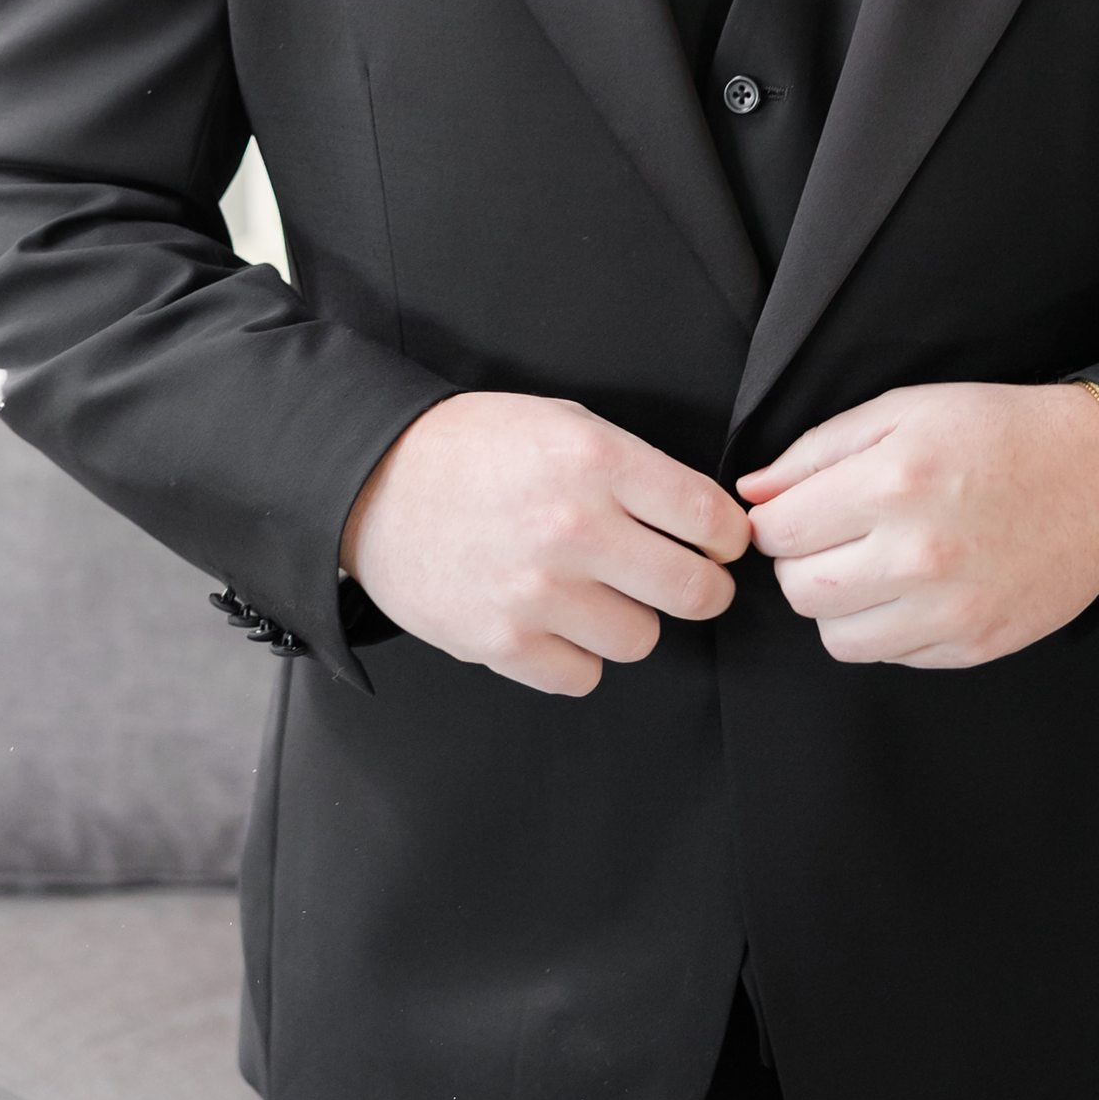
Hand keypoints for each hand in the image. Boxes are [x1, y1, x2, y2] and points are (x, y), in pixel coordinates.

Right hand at [341, 393, 748, 696]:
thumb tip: (704, 522)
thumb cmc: (472, 449)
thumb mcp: (561, 424)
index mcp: (595, 460)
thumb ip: (634, 469)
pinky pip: (584, 676)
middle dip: (702, 590)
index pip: (710, 518)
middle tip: (686, 582)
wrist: (370, 483)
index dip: (728, 538)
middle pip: (695, 592)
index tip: (720, 545)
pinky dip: (576, 657)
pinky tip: (554, 623)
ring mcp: (536, 592)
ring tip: (594, 594)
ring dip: (628, 621)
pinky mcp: (501, 642)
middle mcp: (573, 527)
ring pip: (642, 640)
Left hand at [737, 381, 1098, 669]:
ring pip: (836, 637)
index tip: (796, 514)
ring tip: (870, 567)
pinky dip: (887, 628)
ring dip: (838, 606)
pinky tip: (914, 589)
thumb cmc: (1002, 433)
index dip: (775, 521)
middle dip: (798, 565)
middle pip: (798, 591)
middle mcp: (917, 554)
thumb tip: (754, 492)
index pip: (776, 531)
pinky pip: (891, 656)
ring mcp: (949, 609)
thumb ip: (819, 450)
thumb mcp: (907, 411)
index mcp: (893, 483)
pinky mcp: (974, 645)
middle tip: (830, 541)